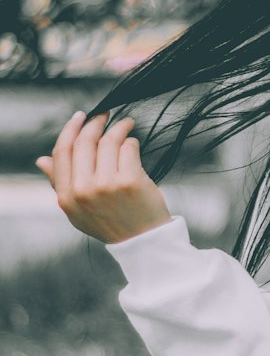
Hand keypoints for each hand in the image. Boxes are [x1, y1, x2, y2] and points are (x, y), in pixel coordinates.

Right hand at [36, 110, 171, 244]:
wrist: (142, 241)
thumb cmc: (111, 222)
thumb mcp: (77, 210)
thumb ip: (59, 184)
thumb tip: (41, 160)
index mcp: (66, 196)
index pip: (62, 152)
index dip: (70, 129)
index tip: (80, 116)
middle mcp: (83, 190)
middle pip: (85, 142)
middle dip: (96, 122)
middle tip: (106, 114)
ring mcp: (107, 185)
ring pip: (109, 141)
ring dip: (119, 128)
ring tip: (127, 125)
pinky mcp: (130, 181)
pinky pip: (129, 148)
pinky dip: (132, 142)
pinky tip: (134, 144)